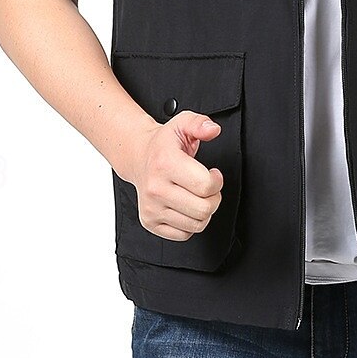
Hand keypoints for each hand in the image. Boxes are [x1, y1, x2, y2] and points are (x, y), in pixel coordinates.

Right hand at [124, 110, 224, 240]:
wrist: (139, 156)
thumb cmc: (164, 143)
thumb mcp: (183, 123)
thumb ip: (200, 123)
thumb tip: (213, 130)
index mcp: (165, 163)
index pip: (205, 185)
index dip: (217, 181)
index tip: (213, 174)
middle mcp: (155, 188)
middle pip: (204, 208)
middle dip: (215, 198)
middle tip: (208, 187)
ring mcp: (151, 208)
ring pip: (196, 224)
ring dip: (204, 211)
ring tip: (198, 196)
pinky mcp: (150, 222)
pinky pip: (183, 234)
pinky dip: (191, 224)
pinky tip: (187, 206)